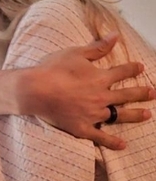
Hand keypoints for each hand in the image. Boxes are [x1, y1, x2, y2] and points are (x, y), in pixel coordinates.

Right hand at [22, 33, 154, 149]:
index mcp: (99, 78)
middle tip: (153, 93)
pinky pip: (101, 137)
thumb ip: (98, 47)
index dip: (132, 69)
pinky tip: (123, 145)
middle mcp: (101, 97)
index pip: (121, 72)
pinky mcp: (82, 127)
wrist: (36, 90)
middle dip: (141, 93)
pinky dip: (112, 142)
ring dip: (134, 115)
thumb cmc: (53, 69)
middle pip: (125, 95)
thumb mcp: (75, 53)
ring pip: (118, 116)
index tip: (141, 67)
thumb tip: (115, 36)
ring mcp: (93, 114)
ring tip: (147, 115)